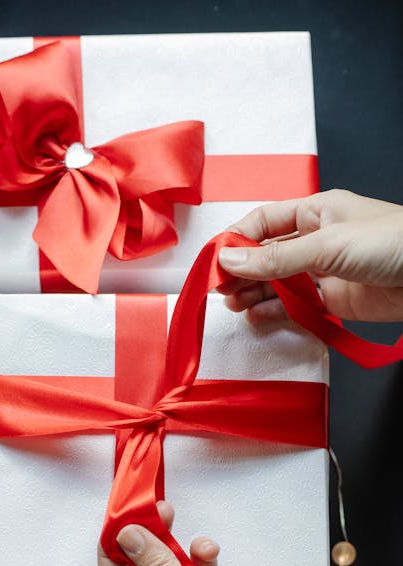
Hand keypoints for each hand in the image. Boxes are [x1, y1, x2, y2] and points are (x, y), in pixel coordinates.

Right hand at [218, 189, 402, 323]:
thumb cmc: (391, 242)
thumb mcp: (327, 244)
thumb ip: (277, 257)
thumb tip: (229, 260)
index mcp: (315, 212)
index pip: (263, 223)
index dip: (237, 240)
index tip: (216, 262)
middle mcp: (315, 240)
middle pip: (265, 256)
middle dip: (241, 271)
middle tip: (219, 289)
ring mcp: (322, 272)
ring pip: (276, 283)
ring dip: (253, 294)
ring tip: (234, 306)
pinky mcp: (331, 300)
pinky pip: (294, 306)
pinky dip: (273, 313)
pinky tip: (257, 317)